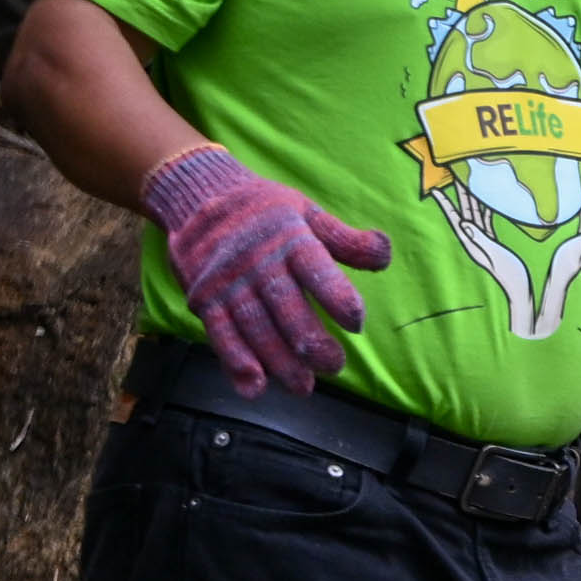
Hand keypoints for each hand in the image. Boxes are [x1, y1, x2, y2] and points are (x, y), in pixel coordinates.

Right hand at [142, 144, 384, 395]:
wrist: (195, 194)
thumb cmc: (264, 211)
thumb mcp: (306, 213)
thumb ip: (345, 239)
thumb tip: (384, 253)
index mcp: (290, 241)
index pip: (315, 270)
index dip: (337, 296)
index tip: (355, 322)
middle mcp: (258, 264)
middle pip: (286, 307)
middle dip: (311, 341)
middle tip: (333, 365)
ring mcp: (228, 284)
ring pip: (255, 327)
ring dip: (279, 361)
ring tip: (303, 387)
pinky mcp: (203, 298)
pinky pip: (219, 333)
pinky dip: (234, 362)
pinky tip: (254, 386)